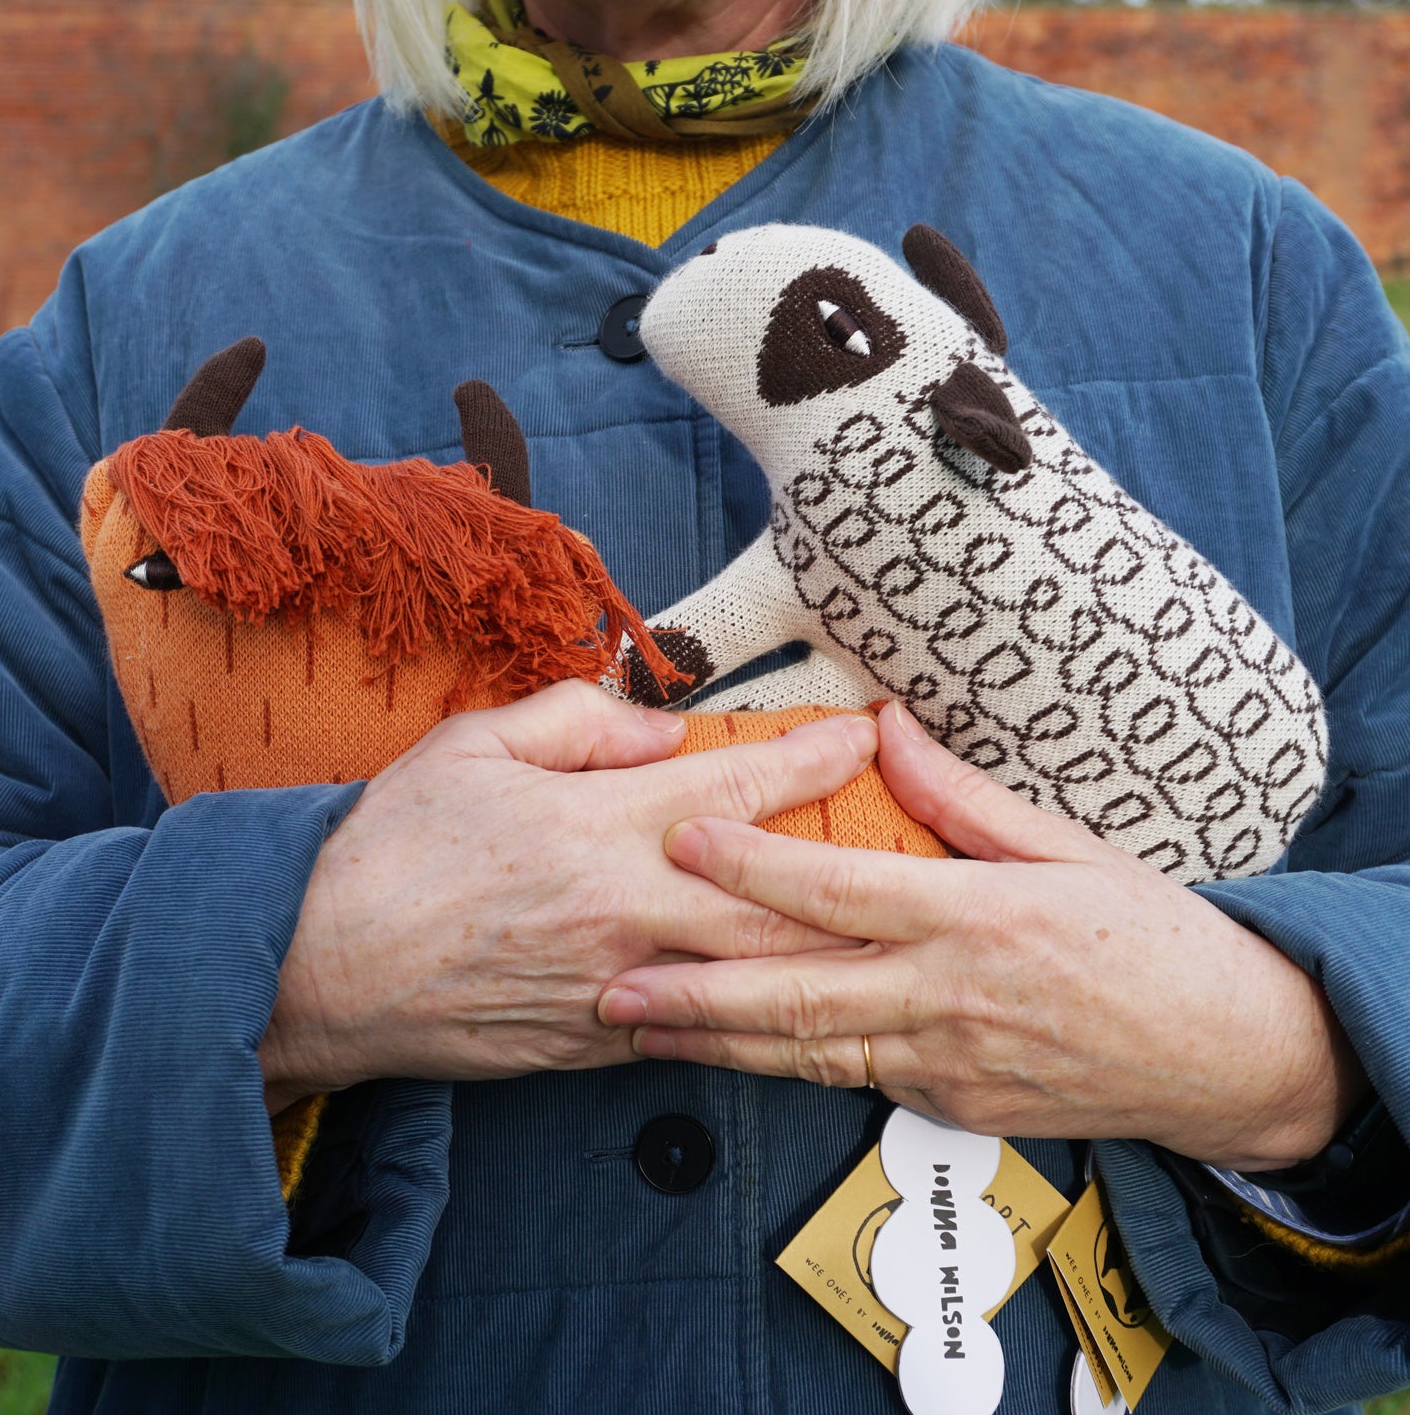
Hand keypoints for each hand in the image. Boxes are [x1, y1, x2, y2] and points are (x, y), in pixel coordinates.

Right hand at [257, 681, 878, 1112]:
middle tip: (913, 833)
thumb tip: (659, 734)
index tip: (863, 732)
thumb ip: (579, 722)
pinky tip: (794, 992)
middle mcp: (630, 911)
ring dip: (830, 948)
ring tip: (886, 922)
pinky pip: (701, 1025)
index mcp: (602, 826)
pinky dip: (754, 1005)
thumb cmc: (394, 846)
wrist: (322, 967)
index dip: (815, 755)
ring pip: (759, 973)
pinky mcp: (602, 1044)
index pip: (741, 785)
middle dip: (858, 861)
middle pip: (780, 892)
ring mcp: (624, 988)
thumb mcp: (475, 744)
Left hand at [599, 702, 1364, 1169]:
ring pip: (810, 1054)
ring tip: (639, 1029)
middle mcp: (950, 998)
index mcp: (977, 918)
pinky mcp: (953, 1107)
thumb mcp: (1068, 848)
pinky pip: (855, 1077)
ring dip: (718, 1044)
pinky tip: (728, 1051)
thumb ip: (962, 797)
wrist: (1226, 1054)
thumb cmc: (1152, 936)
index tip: (681, 840)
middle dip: (696, 994)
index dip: (753, 867)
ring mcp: (948, 1065)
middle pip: (799, 996)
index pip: (840, 891)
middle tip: (611, 983)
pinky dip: (786, 1063)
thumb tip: (885, 730)